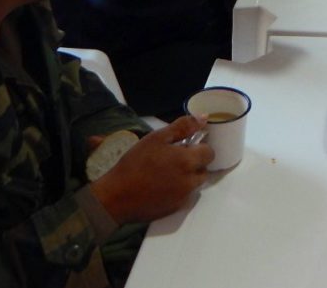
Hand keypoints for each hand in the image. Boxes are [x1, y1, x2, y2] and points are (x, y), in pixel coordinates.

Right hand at [90, 116, 212, 224]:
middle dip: (194, 163)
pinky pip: (185, 196)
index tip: (186, 147)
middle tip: (174, 160)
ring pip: (195, 184)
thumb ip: (182, 127)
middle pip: (204, 169)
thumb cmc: (135, 163)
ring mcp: (184, 197)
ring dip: (187, 177)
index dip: (199, 148)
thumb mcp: (156, 138)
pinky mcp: (175, 209)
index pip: (209, 153)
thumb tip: (203, 118)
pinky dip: (178, 191)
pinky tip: (161, 187)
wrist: (116, 197)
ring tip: (166, 173)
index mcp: (188, 161)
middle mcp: (191, 181)